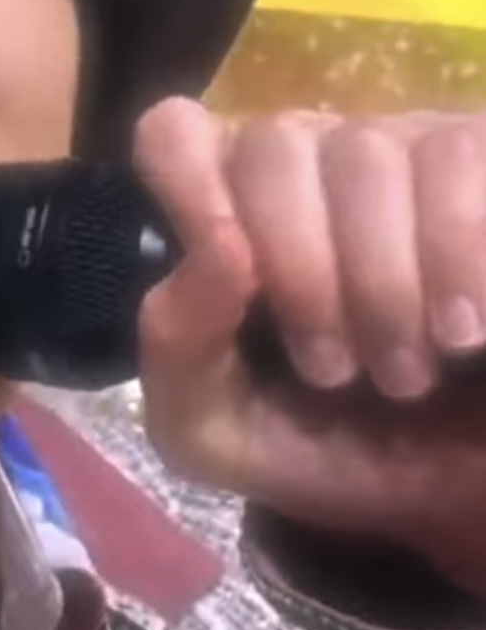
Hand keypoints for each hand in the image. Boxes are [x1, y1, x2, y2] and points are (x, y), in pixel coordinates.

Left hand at [133, 97, 485, 597]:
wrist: (447, 494)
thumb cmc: (322, 444)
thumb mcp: (214, 428)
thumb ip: (177, 343)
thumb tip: (221, 247)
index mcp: (222, 210)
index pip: (175, 134)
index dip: (192, 188)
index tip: (237, 275)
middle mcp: (305, 163)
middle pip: (273, 144)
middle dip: (302, 270)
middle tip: (336, 371)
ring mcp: (400, 152)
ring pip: (366, 151)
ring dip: (385, 281)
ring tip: (409, 371)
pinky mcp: (483, 161)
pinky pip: (460, 155)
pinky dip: (459, 254)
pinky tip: (469, 332)